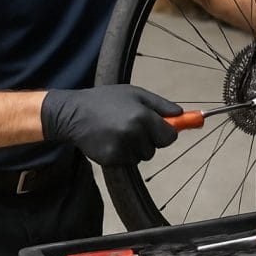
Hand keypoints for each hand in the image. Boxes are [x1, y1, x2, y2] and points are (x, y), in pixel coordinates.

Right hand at [41, 84, 183, 165]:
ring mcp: (121, 148)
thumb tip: (181, 114)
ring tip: (119, 131)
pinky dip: (123, 154)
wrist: (74, 113)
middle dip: (150, 139)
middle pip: (156, 147)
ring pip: (142, 156)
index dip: (166, 133)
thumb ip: (160, 105)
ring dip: (136, 148)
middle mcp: (133, 134)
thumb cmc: (107, 100)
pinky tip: (111, 140)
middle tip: (133, 126)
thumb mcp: (135, 93)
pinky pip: (128, 161)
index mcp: (142, 116)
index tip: (162, 130)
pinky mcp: (110, 159)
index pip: (170, 136)